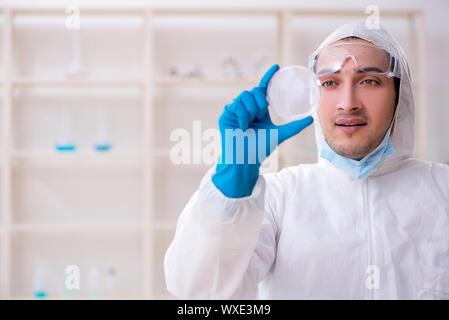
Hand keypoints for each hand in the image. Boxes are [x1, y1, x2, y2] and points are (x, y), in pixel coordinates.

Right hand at [212, 64, 313, 197]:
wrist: (245, 159)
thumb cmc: (260, 149)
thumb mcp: (279, 134)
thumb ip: (294, 127)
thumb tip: (311, 120)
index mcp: (259, 110)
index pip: (264, 89)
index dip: (269, 77)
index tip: (277, 67)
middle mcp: (247, 108)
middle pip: (254, 91)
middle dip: (259, 101)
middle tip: (260, 113)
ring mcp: (235, 111)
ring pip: (244, 96)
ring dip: (250, 108)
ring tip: (250, 123)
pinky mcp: (226, 115)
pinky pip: (235, 105)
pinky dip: (241, 115)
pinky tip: (242, 125)